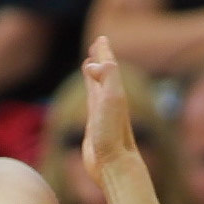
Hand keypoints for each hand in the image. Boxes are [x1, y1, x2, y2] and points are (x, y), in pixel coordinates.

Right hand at [80, 36, 138, 180]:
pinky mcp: (94, 128)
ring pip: (97, 88)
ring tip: (89, 64)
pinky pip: (91, 104)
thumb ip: (107, 77)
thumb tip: (95, 64)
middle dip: (101, 58)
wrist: (114, 165)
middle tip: (97, 44)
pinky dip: (89, 95)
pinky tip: (89, 96)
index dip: (104, 51)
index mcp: (114, 92)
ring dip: (94, 75)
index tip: (101, 38)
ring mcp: (102, 115)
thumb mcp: (111, 100)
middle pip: (105, 73)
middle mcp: (109, 101)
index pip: (108, 65)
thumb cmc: (112, 134)